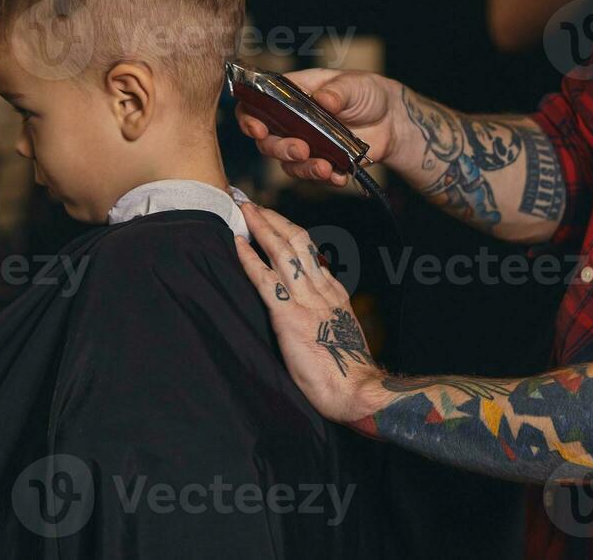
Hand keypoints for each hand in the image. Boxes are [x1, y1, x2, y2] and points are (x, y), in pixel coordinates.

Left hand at [232, 202, 386, 423]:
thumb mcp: (339, 330)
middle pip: (297, 240)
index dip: (288, 230)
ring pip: (282, 250)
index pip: (310, 251)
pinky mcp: (289, 315)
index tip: (273, 219)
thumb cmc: (345, 371)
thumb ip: (324, 312)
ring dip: (261, 226)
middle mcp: (321, 288)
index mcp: (334, 291)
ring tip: (244, 209)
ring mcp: (306, 299)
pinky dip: (249, 258)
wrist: (355, 390)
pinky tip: (237, 243)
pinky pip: (265, 279)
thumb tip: (308, 306)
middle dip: (273, 218)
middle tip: (252, 203)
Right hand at [233, 68, 405, 185]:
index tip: (257, 130)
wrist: (392, 119)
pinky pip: (315, 177)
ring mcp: (306, 145)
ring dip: (303, 169)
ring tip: (324, 168)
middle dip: (280, 149)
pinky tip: (339, 176)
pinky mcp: (322, 163)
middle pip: (268, 142)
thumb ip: (337, 92)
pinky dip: (325, 179)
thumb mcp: (353, 84)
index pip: (257, 106)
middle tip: (301, 150)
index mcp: (291, 95)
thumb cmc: (366, 92)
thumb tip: (322, 99)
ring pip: (289, 164)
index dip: (249, 119)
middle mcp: (292, 122)